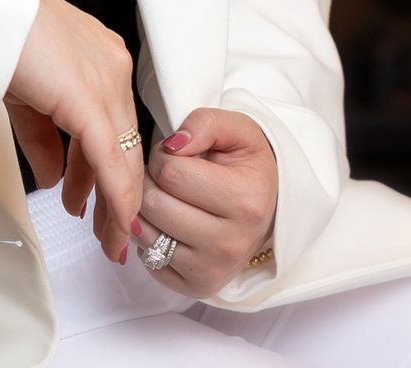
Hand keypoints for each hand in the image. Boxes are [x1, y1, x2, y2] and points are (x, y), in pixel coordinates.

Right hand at [5, 0, 143, 262]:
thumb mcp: (26, 95)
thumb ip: (44, 138)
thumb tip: (55, 177)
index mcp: (100, 59)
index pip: (115, 126)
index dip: (112, 171)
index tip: (106, 204)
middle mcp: (112, 67)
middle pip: (126, 145)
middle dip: (117, 196)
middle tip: (111, 232)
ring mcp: (106, 81)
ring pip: (124, 155)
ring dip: (116, 202)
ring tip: (107, 235)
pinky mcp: (88, 98)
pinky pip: (109, 157)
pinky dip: (115, 194)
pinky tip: (115, 219)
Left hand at [132, 107, 276, 295]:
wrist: (265, 208)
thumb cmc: (245, 167)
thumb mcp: (237, 131)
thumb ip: (204, 123)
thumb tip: (171, 144)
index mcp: (246, 201)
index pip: (171, 172)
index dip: (163, 155)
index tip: (177, 155)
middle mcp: (231, 243)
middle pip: (154, 205)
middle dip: (151, 181)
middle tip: (168, 176)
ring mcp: (214, 270)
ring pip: (145, 233)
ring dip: (147, 208)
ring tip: (168, 196)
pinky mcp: (196, 287)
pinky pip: (147, 258)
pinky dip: (151, 237)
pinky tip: (171, 223)